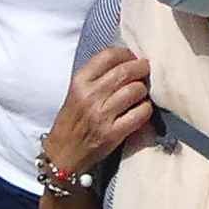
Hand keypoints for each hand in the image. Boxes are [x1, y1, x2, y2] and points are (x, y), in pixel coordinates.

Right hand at [42, 46, 151, 184]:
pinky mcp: (113, 133)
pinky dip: (146, 109)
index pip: (109, 55)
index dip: (127, 53)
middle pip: (125, 71)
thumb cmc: (72, 121)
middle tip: (146, 71)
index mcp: (79, 81)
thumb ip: (97, 76)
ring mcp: (102, 115)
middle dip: (141, 68)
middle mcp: (90, 96)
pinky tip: (142, 109)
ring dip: (144, 89)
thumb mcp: (77, 92)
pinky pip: (141, 113)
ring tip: (142, 92)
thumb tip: (127, 61)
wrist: (62, 154)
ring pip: (136, 90)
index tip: (133, 58)